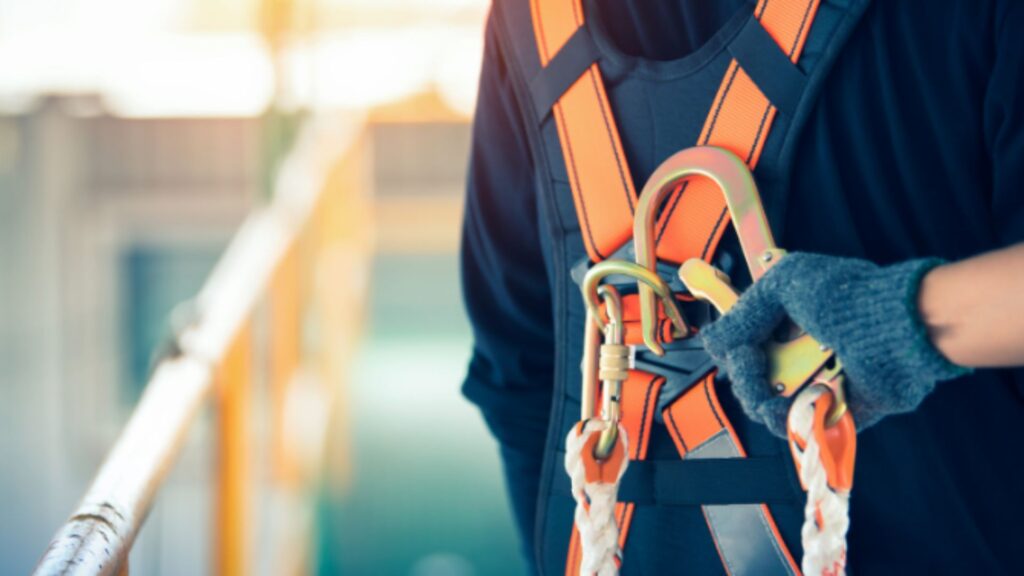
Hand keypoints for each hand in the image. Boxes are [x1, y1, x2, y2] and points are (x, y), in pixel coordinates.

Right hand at [699, 252, 969, 436]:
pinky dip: (793, 423)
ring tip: (773, 402)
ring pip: (771, 408)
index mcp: (787, 320)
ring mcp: (819, 381)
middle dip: (746, 381)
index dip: (735, 352)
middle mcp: (802, 350)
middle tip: (755, 374)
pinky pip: (803, 427)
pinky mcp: (838, 410)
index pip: (743, 344)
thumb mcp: (783, 285)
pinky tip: (794, 412)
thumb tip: (710, 341)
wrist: (897, 330)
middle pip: (752, 379)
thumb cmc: (847, 297)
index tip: (740, 353)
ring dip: (763, 405)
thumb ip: (742, 314)